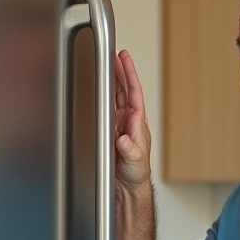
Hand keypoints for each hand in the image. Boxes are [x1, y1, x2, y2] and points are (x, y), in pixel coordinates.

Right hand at [113, 49, 152, 187]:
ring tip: (110, 63)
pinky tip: (101, 85)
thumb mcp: (135, 161)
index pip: (134, 93)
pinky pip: (108, 107)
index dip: (129, 75)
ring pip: (116, 96)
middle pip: (125, 90)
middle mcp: (130, 120)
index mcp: (138, 123)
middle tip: (117, 54)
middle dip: (121, 71)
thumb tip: (123, 139)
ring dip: (114, 80)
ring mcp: (120, 124)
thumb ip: (129, 150)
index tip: (125, 59)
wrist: (128, 186)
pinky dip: (105, 94)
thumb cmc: (136, 173)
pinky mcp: (111, 130)